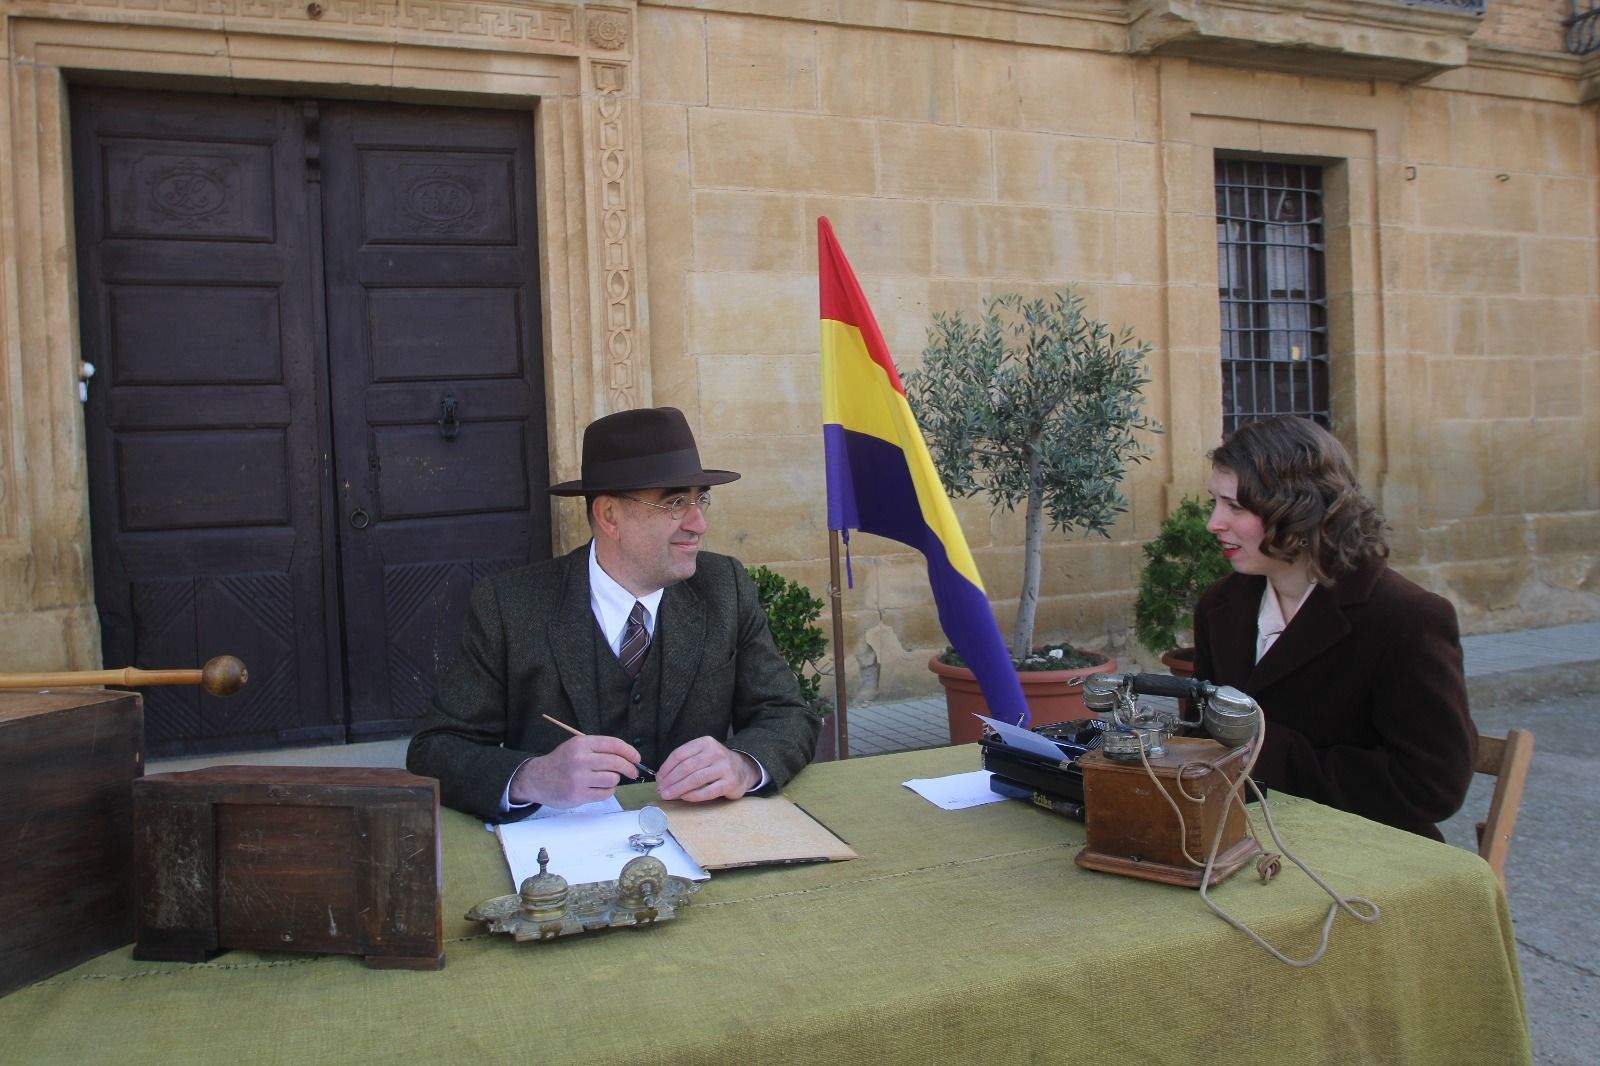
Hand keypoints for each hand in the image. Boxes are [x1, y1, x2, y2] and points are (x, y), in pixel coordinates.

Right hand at [509, 734, 639, 807]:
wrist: (537, 779)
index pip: (614, 745)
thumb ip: (599, 749)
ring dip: (614, 781)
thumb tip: (628, 757)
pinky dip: (607, 792)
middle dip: (630, 768)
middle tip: (633, 772)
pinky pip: (605, 794)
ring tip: (606, 780)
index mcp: (581, 744)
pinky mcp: (577, 795)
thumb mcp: (577, 747)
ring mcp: (578, 778)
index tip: (637, 758)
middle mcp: (580, 759)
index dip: (630, 752)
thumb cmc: (562, 762)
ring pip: (613, 779)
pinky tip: (599, 788)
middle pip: (617, 763)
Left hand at [656, 737, 759, 802]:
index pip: (680, 754)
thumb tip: (662, 778)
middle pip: (686, 767)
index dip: (666, 768)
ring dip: (678, 788)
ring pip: (696, 779)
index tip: (658, 779)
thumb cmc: (716, 763)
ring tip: (668, 795)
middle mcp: (715, 752)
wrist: (743, 769)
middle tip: (661, 790)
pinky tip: (684, 797)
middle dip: (670, 780)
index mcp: (705, 743)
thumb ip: (685, 762)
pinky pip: (708, 791)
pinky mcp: (730, 783)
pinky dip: (694, 795)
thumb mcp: (702, 754)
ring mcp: (724, 767)